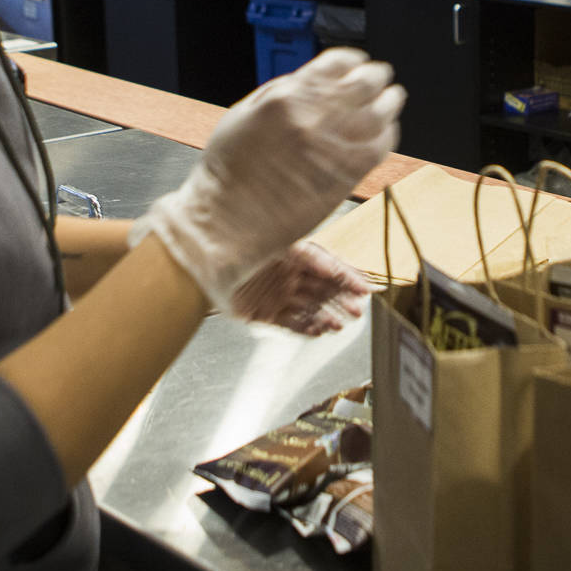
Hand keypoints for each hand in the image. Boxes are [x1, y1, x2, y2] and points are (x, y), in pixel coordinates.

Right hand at [136, 49, 404, 312]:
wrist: (226, 218)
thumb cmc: (228, 170)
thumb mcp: (245, 113)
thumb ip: (282, 93)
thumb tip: (314, 81)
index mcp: (286, 96)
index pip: (336, 63)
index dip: (353, 61)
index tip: (358, 63)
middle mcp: (313, 116)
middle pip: (364, 83)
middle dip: (377, 76)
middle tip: (382, 77)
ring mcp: (333, 146)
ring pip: (380, 113)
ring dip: (390, 102)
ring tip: (393, 99)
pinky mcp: (346, 175)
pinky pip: (380, 146)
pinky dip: (388, 134)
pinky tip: (385, 131)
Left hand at [230, 241, 375, 335]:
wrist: (204, 254)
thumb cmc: (242, 239)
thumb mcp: (285, 244)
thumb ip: (312, 256)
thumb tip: (336, 267)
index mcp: (295, 254)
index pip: (330, 267)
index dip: (349, 278)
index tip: (366, 288)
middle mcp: (287, 275)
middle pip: (323, 290)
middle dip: (342, 301)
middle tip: (357, 310)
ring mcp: (276, 295)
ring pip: (309, 308)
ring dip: (326, 317)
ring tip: (339, 324)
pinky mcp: (263, 313)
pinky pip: (289, 323)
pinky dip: (305, 328)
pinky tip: (319, 330)